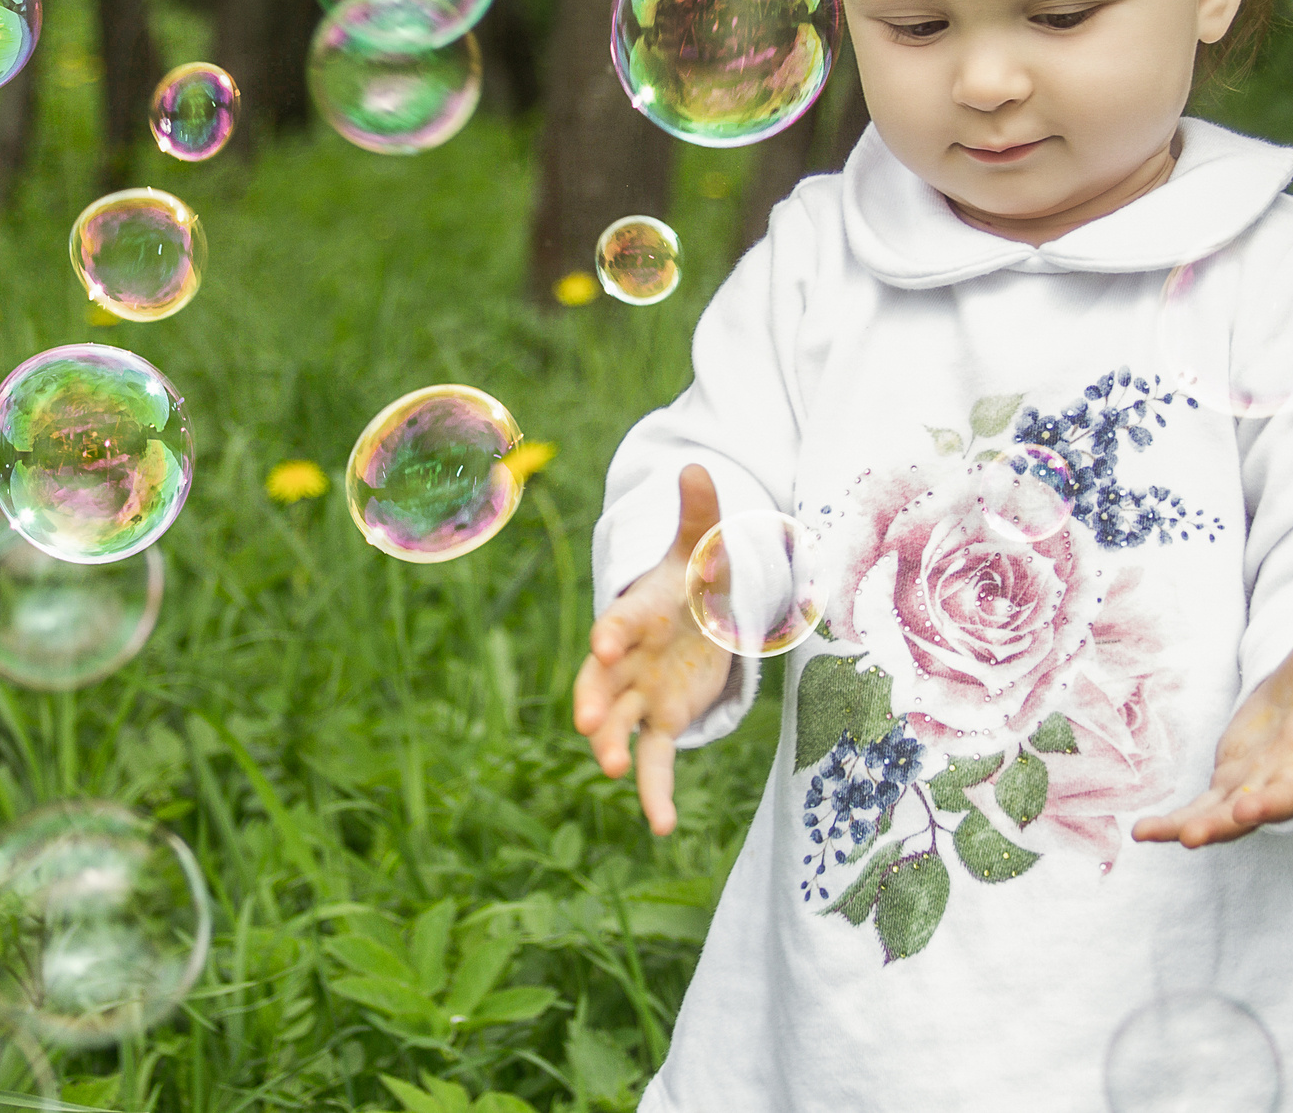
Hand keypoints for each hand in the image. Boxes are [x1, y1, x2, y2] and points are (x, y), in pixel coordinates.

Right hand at [572, 465, 733, 836]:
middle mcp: (628, 660)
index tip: (606, 643)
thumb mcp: (702, 550)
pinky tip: (662, 826)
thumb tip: (696, 465)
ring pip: (620, 727)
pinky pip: (655, 762)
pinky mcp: (660, 722)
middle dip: (595, 699)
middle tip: (590, 723)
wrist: (691, 618)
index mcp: (637, 615)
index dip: (613, 633)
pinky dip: (656, 794)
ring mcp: (640, 695)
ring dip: (615, 749)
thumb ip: (699, 515)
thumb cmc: (692, 583)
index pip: (620, 623)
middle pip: (603, 681)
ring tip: (617, 769)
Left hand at [1131, 581, 1292, 849]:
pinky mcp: (1229, 790)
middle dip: (1269, 805)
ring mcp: (1261, 785)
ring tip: (1188, 838)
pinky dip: (1174, 826)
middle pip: (1287, 793)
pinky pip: (1202, 813)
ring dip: (1215, 827)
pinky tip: (1144, 833)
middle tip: (1247, 815)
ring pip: (1240, 813)